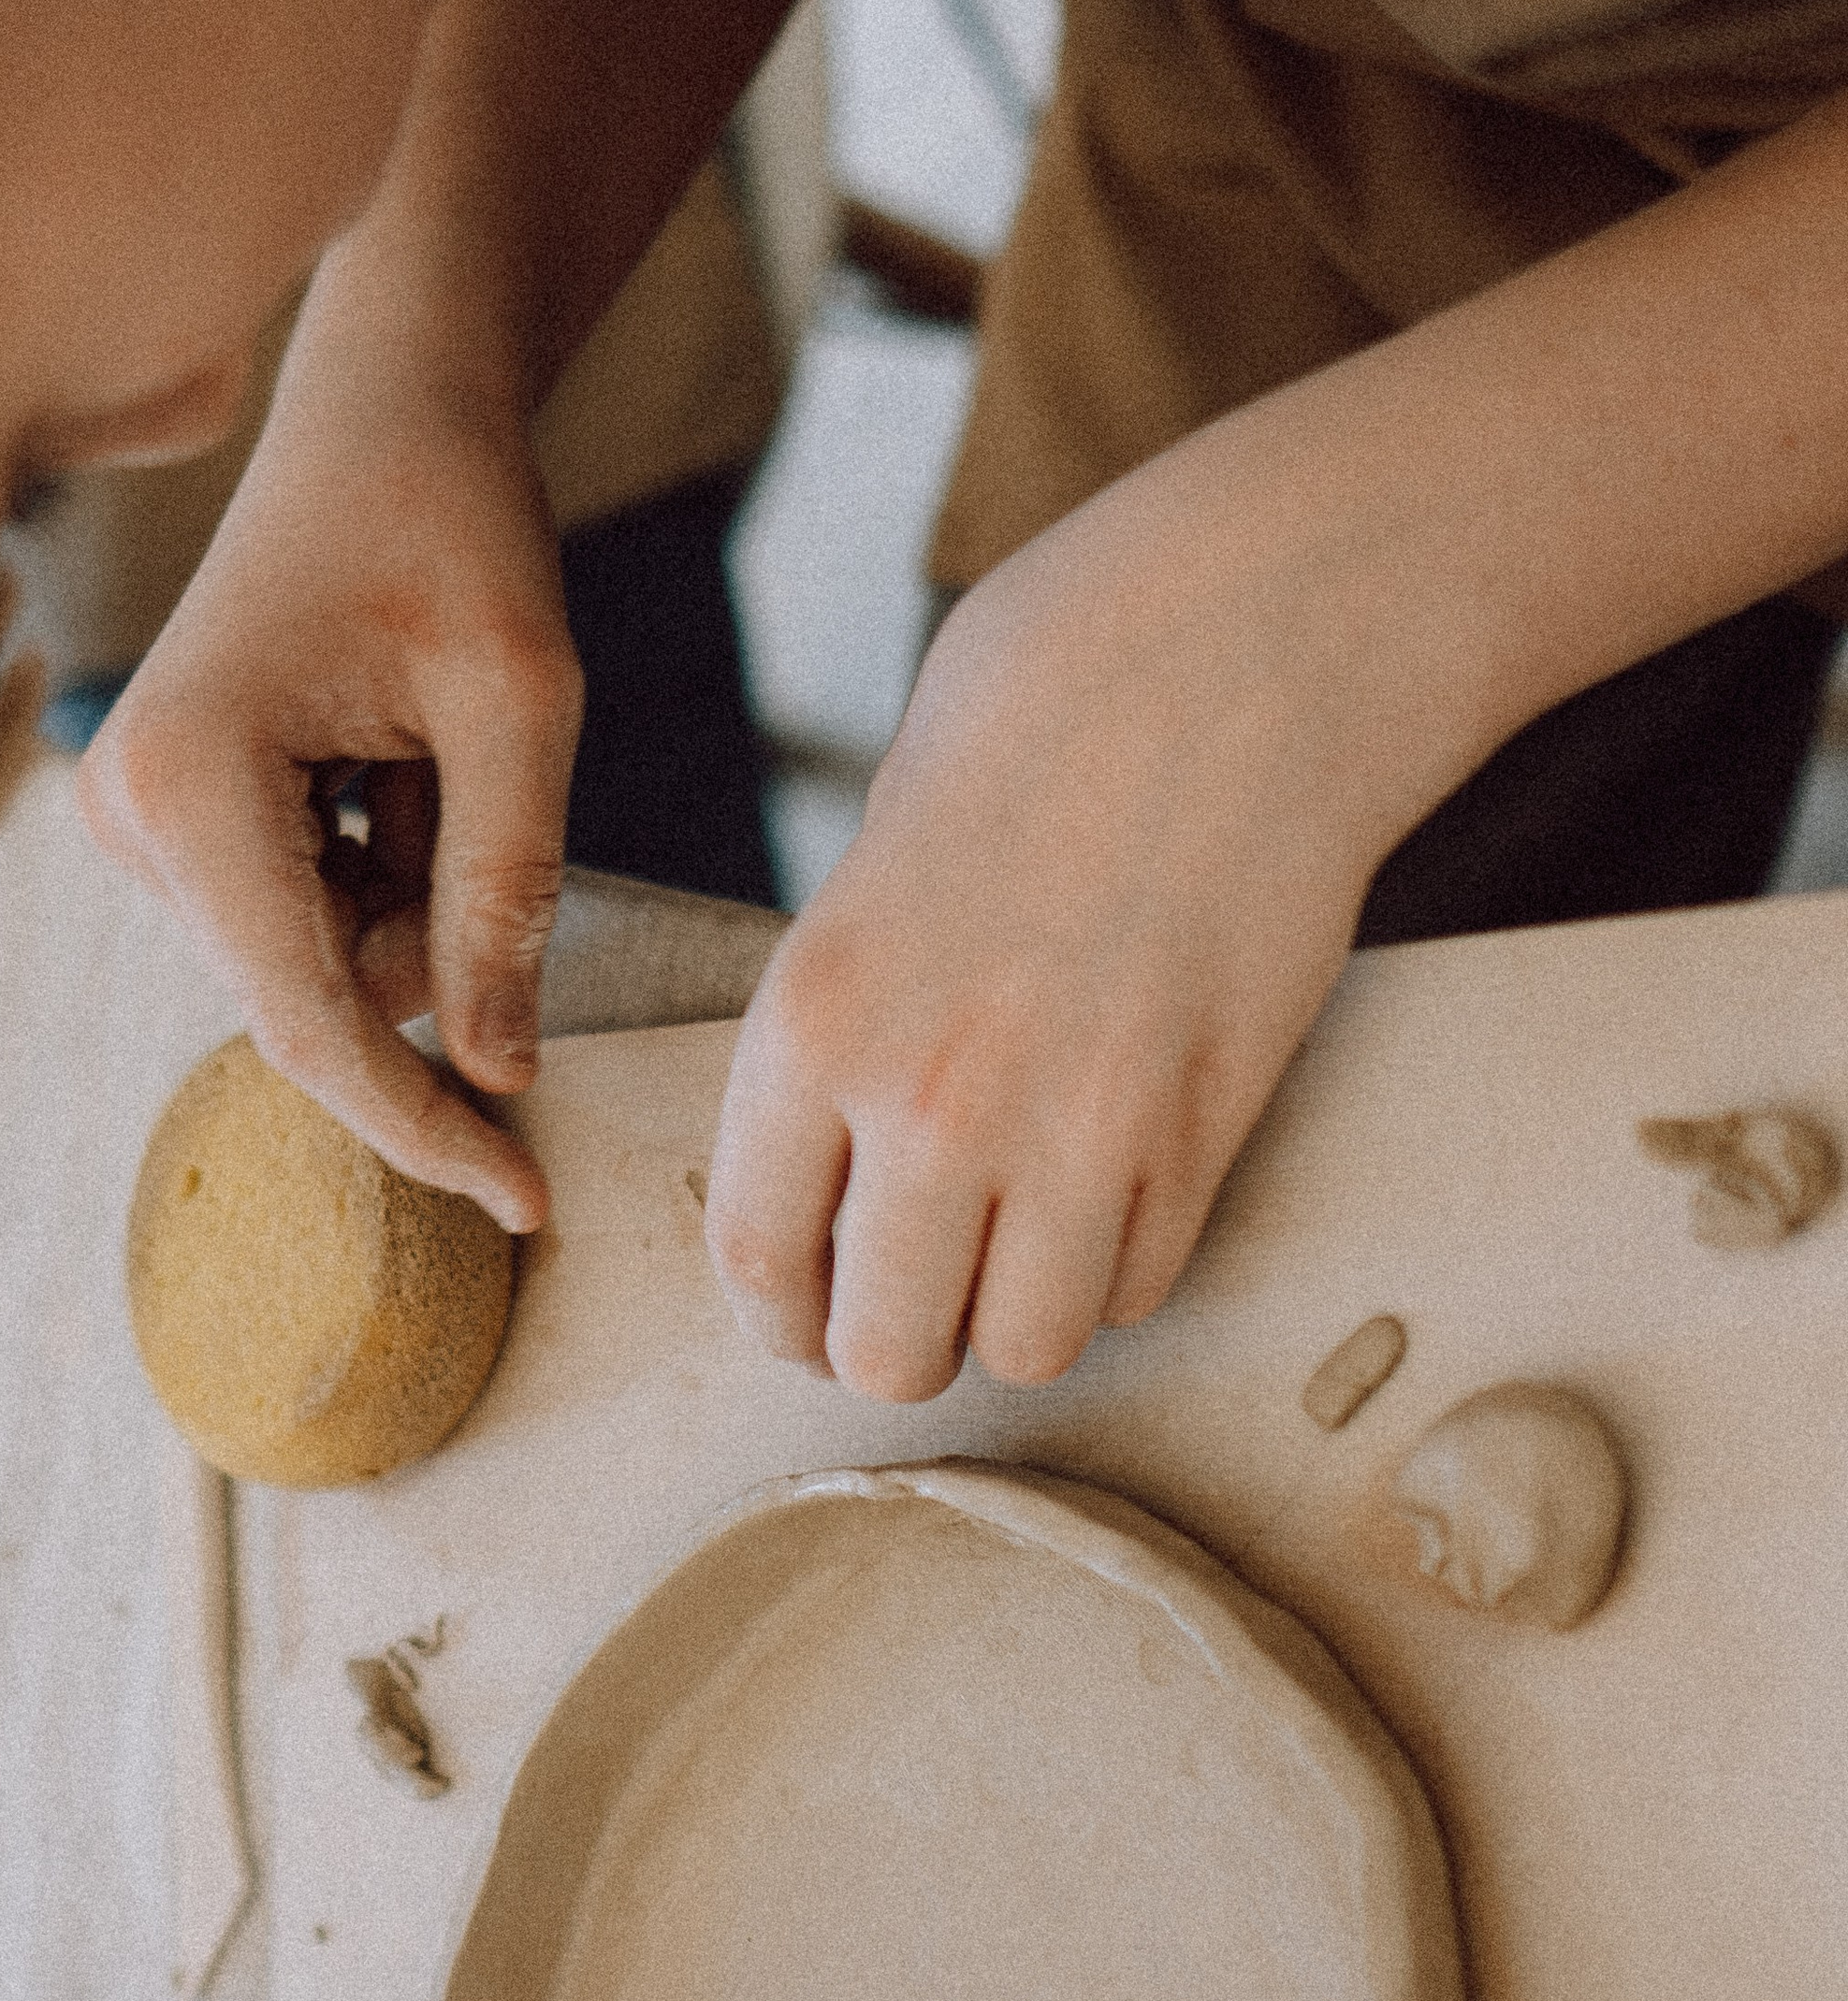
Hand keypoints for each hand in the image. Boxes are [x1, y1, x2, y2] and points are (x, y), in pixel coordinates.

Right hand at [77, 320, 579, 1235]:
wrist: (386, 411)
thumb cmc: (455, 525)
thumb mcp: (520, 707)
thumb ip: (505, 895)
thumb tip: (496, 1070)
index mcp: (190, 782)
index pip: (311, 1019)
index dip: (422, 1124)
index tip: (524, 1198)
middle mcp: (130, 814)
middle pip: (317, 994)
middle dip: (431, 941)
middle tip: (479, 784)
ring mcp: (137, 820)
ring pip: (321, 962)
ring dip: (414, 896)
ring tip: (429, 747)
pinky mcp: (171, 820)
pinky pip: (307, 916)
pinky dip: (386, 868)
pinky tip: (394, 755)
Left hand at [704, 482, 1401, 1395]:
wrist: (1244, 650)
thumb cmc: (1049, 711)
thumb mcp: (878, 854)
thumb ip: (846, 1016)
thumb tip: (837, 1145)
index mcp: (817, 1014)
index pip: (756, 1255)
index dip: (776, 1315)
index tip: (801, 1316)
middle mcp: (933, 1098)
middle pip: (885, 1350)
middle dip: (893, 1339)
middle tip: (915, 1295)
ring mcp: (1079, 1129)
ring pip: (1025, 1348)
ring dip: (1015, 1313)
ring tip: (1021, 1234)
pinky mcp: (1206, 1133)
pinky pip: (1138, 1286)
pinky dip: (1116, 1264)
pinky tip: (1112, 1178)